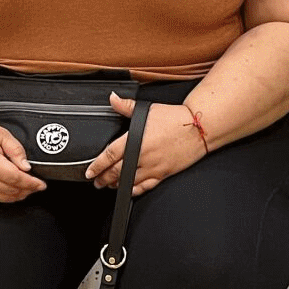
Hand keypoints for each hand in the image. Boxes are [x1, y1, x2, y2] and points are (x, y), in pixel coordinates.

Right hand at [0, 119, 45, 202]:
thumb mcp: (1, 133)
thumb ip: (16, 150)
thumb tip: (26, 167)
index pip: (15, 177)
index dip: (31, 182)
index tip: (41, 184)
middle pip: (11, 189)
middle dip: (28, 189)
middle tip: (39, 185)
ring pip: (5, 197)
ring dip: (20, 195)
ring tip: (30, 188)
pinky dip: (10, 197)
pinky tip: (18, 190)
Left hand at [85, 93, 207, 194]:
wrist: (198, 128)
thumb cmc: (175, 119)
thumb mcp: (148, 109)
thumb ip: (126, 106)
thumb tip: (113, 98)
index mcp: (135, 140)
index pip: (109, 156)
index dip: (97, 166)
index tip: (90, 172)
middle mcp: (142, 156)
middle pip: (116, 172)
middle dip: (103, 179)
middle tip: (96, 181)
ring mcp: (153, 167)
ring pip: (129, 182)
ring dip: (116, 185)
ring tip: (109, 185)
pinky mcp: (163, 173)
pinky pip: (145, 186)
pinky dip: (134, 190)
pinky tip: (129, 190)